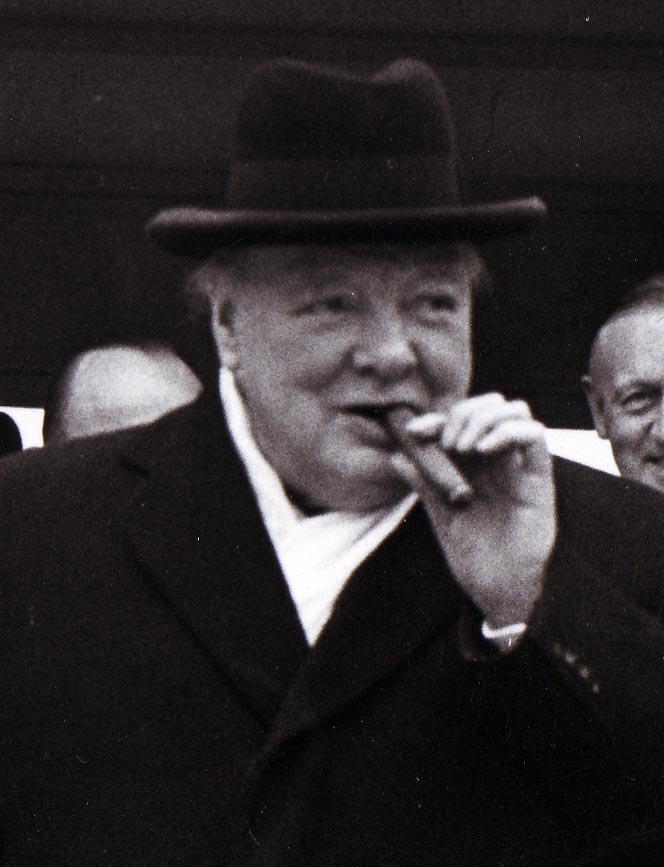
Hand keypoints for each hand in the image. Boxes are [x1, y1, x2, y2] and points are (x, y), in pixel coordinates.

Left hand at [390, 393, 555, 626]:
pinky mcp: (539, 479)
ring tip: (462, 448)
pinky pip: (535, 435)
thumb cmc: (472, 555)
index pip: (459, 422)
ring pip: (515, 411)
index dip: (435, 418)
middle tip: (446, 444)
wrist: (495, 589)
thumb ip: (423, 484)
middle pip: (490, 405)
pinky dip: (507, 430)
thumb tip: (397, 455)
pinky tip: (482, 449)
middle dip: (463, 412)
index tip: (413, 431)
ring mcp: (519, 467)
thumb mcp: (439, 515)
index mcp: (474, 465)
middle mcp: (498, 460)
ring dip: (483, 418)